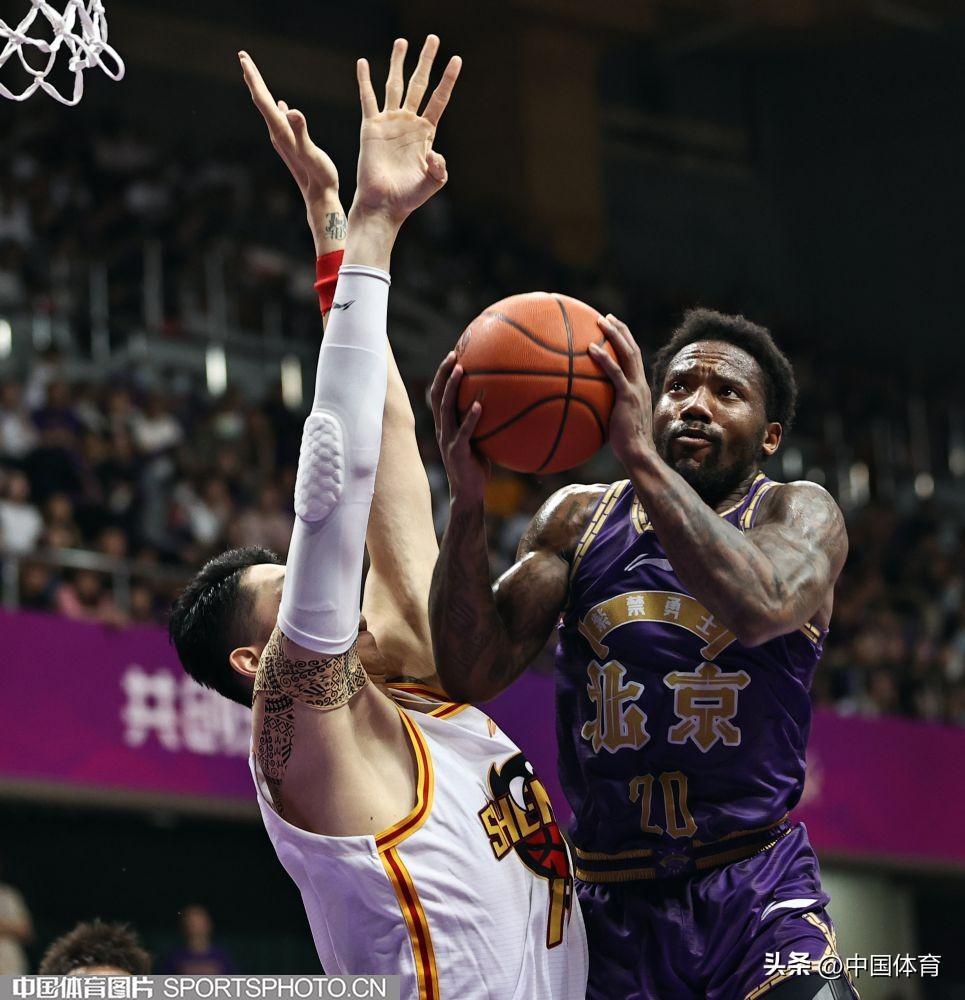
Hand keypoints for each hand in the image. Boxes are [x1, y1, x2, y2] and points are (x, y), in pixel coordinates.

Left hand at [239, 50, 339, 207]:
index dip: (254, 78)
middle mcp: (277, 134)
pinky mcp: (291, 144)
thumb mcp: (312, 152)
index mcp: (281, 131)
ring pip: (267, 109)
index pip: (263, 100)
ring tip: (254, 75)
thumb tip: (291, 111)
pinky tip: (280, 105)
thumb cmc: (319, 177)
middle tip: (242, 56)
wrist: (320, 199)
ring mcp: (283, 140)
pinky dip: (276, 108)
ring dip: (261, 91)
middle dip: (252, 78)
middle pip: (260, 101)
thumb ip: (301, 132)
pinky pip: (279, 120)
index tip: (243, 58)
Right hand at [353, 35, 460, 226]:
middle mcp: (408, 123)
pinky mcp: (371, 127)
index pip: (439, 99)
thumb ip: (439, 168)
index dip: (448, 80)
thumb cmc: (409, 197)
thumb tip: (435, 153)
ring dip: (397, 62)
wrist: (385, 204)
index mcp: (426, 133)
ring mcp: (389, 123)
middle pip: (419, 84)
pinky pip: (368, 98)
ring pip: (395, 85)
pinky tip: (363, 63)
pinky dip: (364, 80)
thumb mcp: (433, 183)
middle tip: (432, 38)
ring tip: (402, 41)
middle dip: (425, 61)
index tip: (456, 59)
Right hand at [430, 352, 489, 503]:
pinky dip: (471, 417)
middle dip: (443, 373)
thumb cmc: (477, 466)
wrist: (468, 493)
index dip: (442, 375)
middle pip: (437, 394)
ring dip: (452, 387)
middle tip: (454, 354)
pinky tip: (480, 405)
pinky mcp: (458, 451)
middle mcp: (443, 428)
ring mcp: (448, 439)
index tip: (453, 355)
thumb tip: (506, 405)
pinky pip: (464, 431)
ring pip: (445, 408)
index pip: (438, 394)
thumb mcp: (479, 440)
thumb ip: (484, 423)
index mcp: (445, 425)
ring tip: (460, 370)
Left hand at [589, 315, 655, 466]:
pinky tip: (591, 348)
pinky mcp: (628, 396)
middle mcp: (640, 384)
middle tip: (606, 317)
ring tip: (600, 321)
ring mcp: (635, 389)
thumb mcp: (616, 424)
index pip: (633, 359)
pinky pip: (615, 373)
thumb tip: (585, 410)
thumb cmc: (625, 445)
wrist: (638, 453)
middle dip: (620, 330)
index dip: (624, 342)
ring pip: (627, 354)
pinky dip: (604, 358)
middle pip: (632, 349)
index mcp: (639, 388)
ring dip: (614, 334)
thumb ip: (606, 412)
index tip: (612, 330)